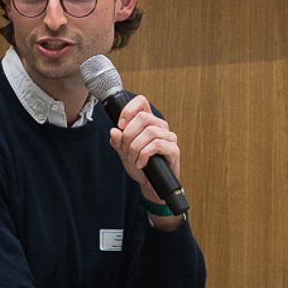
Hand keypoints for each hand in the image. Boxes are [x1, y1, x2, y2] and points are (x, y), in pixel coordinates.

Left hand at [107, 94, 182, 211]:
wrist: (151, 186)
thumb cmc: (140, 166)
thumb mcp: (124, 153)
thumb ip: (118, 141)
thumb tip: (114, 131)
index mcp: (148, 122)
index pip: (141, 102)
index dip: (128, 110)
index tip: (120, 126)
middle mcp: (160, 126)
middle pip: (143, 117)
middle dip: (129, 135)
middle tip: (125, 149)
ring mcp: (169, 137)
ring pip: (149, 132)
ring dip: (135, 147)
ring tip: (132, 159)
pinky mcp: (173, 150)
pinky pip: (157, 145)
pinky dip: (144, 155)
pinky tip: (141, 163)